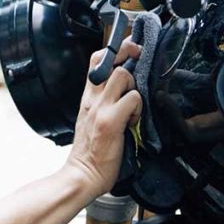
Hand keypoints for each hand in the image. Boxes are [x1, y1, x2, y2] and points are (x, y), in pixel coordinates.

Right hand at [65, 38, 142, 196]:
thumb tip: (125, 89)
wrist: (81, 175)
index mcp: (88, 97)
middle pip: (112, 61)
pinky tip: (134, 121)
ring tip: (134, 106)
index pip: (97, 59)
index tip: (132, 50)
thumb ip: (104, 102)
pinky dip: (139, 108)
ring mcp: (100, 108)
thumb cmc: (91, 151)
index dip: (116, 49)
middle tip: (141, 71)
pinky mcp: (109, 121)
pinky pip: (133, 99)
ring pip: (123, 76)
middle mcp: (92, 98)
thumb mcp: (92, 119)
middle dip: (132, 60)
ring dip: (135, 87)